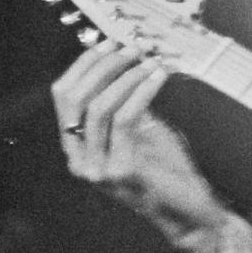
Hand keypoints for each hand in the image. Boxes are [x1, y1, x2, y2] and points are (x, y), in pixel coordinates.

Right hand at [52, 41, 229, 252]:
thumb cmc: (165, 169)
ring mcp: (99, 168)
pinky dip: (142, 91)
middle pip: (76, 99)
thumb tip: (125, 60)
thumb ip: (125, 103)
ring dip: (126, 76)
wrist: (187, 210)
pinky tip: (158, 77)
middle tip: (131, 48)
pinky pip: (126, 119)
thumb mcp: (141, 129)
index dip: (84, 65)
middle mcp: (80, 159)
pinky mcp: (122, 170)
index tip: (108, 42)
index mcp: (77, 148)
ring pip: (100, 107)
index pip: (64, 96)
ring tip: (149, 61)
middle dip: (103, 66)